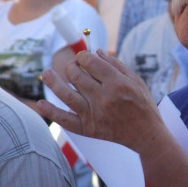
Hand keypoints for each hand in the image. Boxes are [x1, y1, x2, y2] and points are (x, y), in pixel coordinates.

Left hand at [37, 50, 161, 149]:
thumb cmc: (143, 105)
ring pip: (66, 94)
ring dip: (53, 82)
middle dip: (72, 66)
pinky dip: (51, 112)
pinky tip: (40, 104)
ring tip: (46, 73)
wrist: (146, 135)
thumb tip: (96, 51)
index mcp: (117, 83)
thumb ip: (116, 65)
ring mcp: (94, 114)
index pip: (90, 62)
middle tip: (74, 67)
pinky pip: (65, 120)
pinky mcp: (88, 129)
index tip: (84, 57)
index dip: (83, 56)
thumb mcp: (136, 81)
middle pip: (76, 75)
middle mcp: (103, 98)